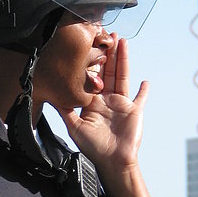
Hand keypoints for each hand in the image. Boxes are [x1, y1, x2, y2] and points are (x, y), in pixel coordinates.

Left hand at [56, 37, 147, 176]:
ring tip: (123, 42)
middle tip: (108, 35)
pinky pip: (141, 98)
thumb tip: (52, 95)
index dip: (92, 61)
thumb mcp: (74, 127)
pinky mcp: (135, 111)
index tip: (91, 45)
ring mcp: (121, 105)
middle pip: (108, 71)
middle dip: (108, 53)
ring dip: (123, 59)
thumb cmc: (93, 147)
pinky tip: (145, 81)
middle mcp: (106, 101)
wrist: (113, 161)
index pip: (92, 76)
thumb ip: (65, 110)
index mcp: (92, 102)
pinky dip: (143, 91)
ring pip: (123, 76)